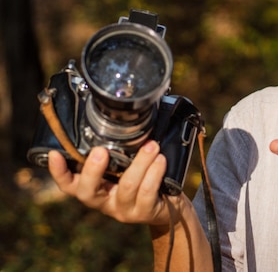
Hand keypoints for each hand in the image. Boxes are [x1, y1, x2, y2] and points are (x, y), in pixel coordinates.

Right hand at [48, 140, 175, 225]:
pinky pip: (147, 192)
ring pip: (127, 186)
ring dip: (140, 162)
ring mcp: (123, 209)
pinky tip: (160, 160)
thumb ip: (117, 153)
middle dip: (93, 170)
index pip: (68, 184)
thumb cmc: (142, 180)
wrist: (166, 207)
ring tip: (152, 146)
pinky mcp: (144, 213)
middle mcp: (104, 201)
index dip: (58, 172)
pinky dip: (154, 173)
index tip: (55, 154)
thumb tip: (118, 121)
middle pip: (88, 191)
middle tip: (101, 151)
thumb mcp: (125, 168)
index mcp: (94, 188)